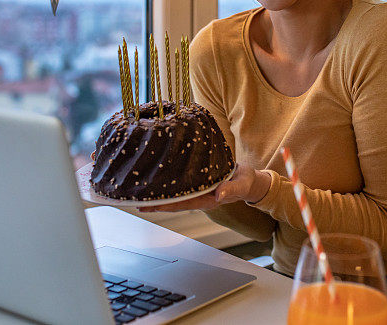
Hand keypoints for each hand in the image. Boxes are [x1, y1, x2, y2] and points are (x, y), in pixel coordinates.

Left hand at [137, 164, 270, 212]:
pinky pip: (181, 190)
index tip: (149, 205)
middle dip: (155, 204)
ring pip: (176, 198)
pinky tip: (158, 187)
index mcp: (208, 199)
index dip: (165, 205)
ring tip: (140, 196)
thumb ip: (231, 189)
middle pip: (174, 203)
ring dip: (159, 198)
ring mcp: (199, 193)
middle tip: (135, 202)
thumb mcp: (242, 183)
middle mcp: (200, 198)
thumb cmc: (246, 181)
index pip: (183, 204)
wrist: (251, 181)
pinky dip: (168, 189)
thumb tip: (219, 196)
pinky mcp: (199, 186)